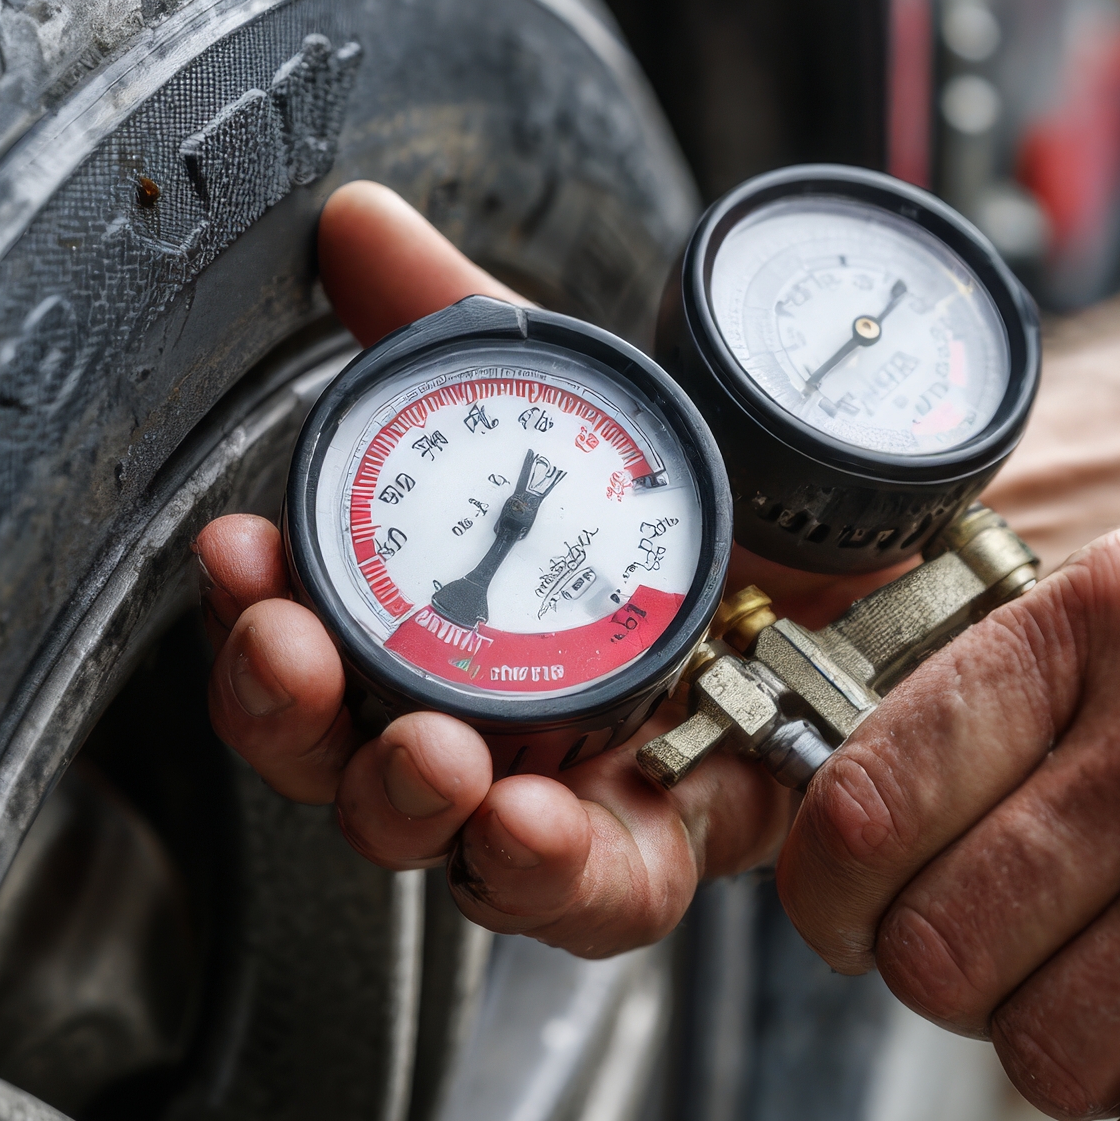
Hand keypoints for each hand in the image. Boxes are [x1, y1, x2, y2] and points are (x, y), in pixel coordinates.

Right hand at [197, 182, 837, 952]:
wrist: (882, 564)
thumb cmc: (701, 508)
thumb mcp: (579, 401)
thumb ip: (460, 320)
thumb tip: (357, 222)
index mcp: (430, 634)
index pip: (304, 643)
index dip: (250, 610)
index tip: (238, 553)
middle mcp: (476, 732)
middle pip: (339, 763)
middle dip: (292, 715)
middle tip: (292, 658)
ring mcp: (562, 802)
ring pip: (443, 847)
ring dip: (407, 805)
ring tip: (430, 756)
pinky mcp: (663, 851)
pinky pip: (592, 898)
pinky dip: (551, 875)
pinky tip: (535, 829)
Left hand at [776, 511, 1119, 1120]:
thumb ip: (1020, 702)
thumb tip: (855, 844)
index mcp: (1101, 619)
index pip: (866, 803)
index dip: (831, 900)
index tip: (856, 925)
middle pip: (940, 959)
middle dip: (968, 995)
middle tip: (1035, 971)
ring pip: (1047, 1061)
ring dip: (1081, 1068)